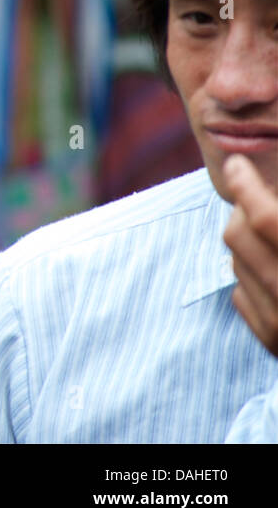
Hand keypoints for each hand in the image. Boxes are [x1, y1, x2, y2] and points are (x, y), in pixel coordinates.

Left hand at [223, 154, 277, 357]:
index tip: (236, 164)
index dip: (246, 185)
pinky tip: (273, 269)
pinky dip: (250, 274)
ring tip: (267, 231)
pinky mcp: (272, 343)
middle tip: (253, 195)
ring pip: (234, 260)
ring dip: (244, 240)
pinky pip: (240, 293)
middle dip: (239, 207)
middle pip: (237, 233)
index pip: (265, 218)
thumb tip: (267, 201)